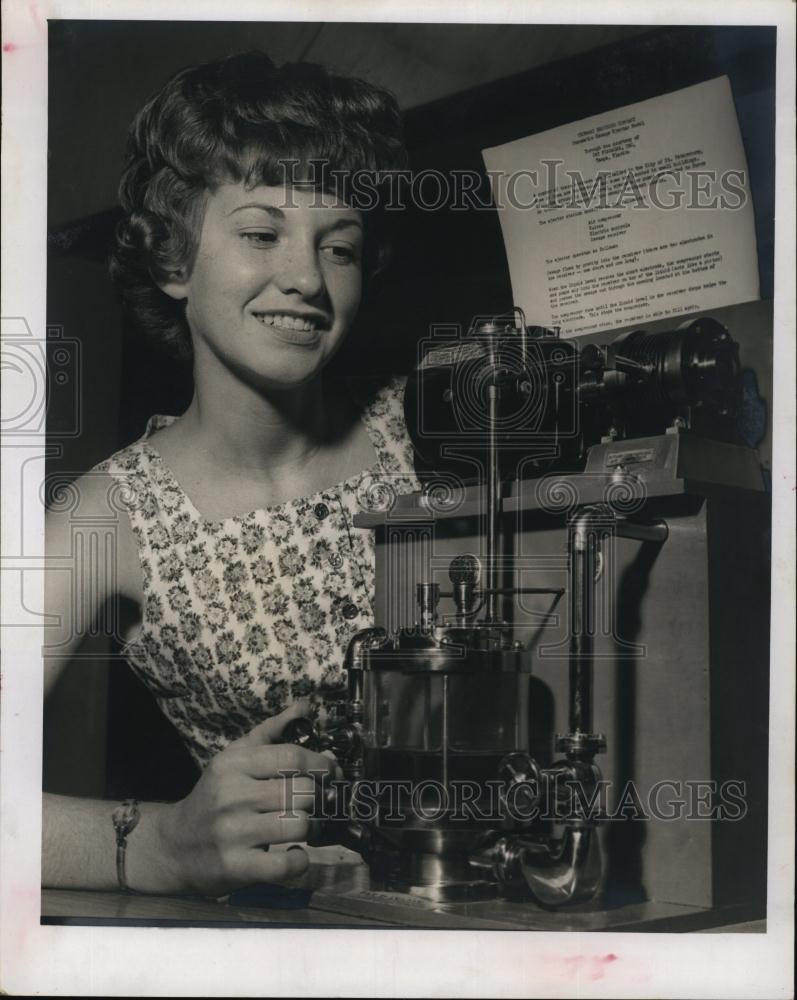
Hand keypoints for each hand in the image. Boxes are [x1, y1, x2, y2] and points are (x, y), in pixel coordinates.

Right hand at [137, 699, 335, 895]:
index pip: (292, 757)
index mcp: (233, 765)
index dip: (321, 764)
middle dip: (321, 797)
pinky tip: (293, 853)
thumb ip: (271, 731)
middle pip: (302, 791)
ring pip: (299, 824)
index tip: (331, 772)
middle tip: (321, 802)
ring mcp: (232, 833)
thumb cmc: (214, 797)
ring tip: (307, 826)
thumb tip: (304, 707)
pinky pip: (284, 865)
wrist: (173, 845)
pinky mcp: (235, 867)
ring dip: (313, 827)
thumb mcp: (235, 757)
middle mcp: (231, 796)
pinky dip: (299, 861)